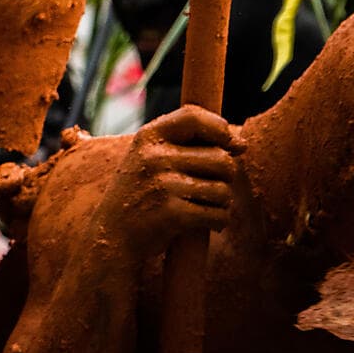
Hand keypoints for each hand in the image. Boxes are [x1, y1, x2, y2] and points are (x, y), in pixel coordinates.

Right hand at [98, 106, 243, 259]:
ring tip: (203, 206)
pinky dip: (218, 221)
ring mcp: (163, 185)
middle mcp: (154, 157)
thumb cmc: (140, 193)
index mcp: (147, 137)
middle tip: (208, 188)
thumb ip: (189, 144)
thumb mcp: (150, 158)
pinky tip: (204, 222)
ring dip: (221, 202)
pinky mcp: (172, 214)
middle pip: (221, 158)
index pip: (194, 117)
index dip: (221, 128)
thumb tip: (242, 145)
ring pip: (223, 189)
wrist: (111, 235)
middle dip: (225, 176)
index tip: (231, 145)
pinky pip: (218, 214)